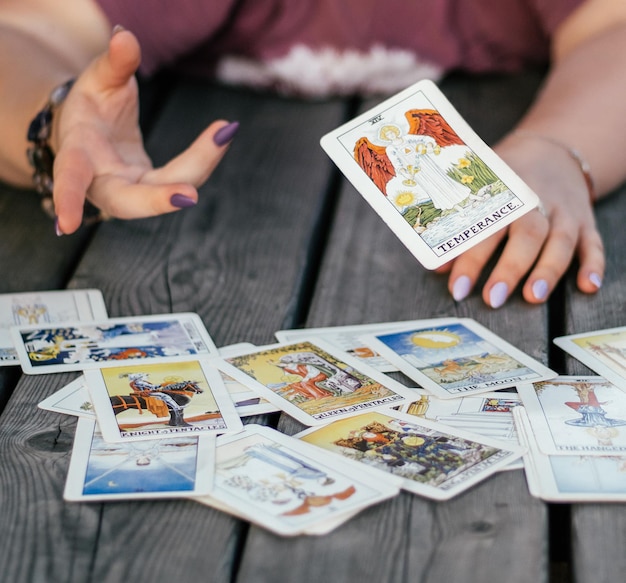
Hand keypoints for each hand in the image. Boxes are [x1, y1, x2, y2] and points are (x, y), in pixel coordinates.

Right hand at [52, 28, 236, 233]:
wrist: (96, 133)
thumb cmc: (90, 108)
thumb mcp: (98, 81)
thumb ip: (113, 64)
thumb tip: (126, 37)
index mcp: (79, 157)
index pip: (71, 179)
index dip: (67, 199)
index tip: (66, 227)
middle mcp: (105, 183)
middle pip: (129, 202)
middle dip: (158, 200)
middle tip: (190, 195)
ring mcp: (133, 190)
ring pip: (167, 189)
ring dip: (199, 164)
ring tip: (224, 130)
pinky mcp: (154, 189)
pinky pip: (184, 176)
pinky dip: (205, 156)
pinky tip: (225, 131)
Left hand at [439, 132, 604, 306]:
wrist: (550, 153)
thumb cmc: (504, 181)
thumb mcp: (479, 191)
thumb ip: (460, 226)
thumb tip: (440, 267)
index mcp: (504, 193)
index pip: (485, 228)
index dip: (470, 259)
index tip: (457, 287)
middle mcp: (537, 201)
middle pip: (526, 234)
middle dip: (509, 268)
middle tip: (493, 298)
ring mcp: (565, 212)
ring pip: (561, 241)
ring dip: (548, 271)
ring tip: (533, 297)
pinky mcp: (586, 222)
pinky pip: (593, 243)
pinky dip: (594, 264)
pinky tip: (587, 286)